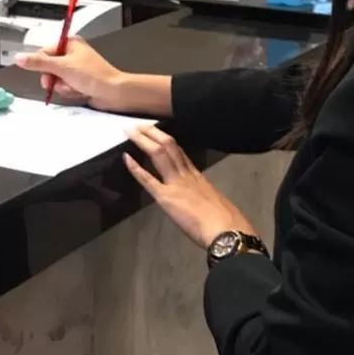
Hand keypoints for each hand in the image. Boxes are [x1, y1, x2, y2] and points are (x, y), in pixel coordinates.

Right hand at [14, 37, 122, 108]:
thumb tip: (20, 58)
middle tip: (59, 81)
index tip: (46, 73)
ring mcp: (76, 68)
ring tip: (73, 86)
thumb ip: (39, 63)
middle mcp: (72, 54)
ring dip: (62, 86)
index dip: (43, 65)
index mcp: (70, 43)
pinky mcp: (79, 81)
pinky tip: (78, 90)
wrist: (113, 92)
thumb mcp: (62, 67)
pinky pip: (64, 86)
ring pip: (56, 79)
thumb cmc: (96, 76)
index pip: (44, 52)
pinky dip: (68, 91)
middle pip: (48, 67)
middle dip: (53, 78)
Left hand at [123, 124, 256, 249]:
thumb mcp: (218, 204)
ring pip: (159, 154)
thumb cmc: (228, 223)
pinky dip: (135, 168)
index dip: (168, 142)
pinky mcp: (166, 197)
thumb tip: (206, 205)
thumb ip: (208, 200)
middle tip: (140, 124)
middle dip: (153, 133)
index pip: (181, 154)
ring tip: (131, 130)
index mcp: (199, 178)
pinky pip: (148, 179)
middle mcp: (187, 175)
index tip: (158, 134)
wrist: (227, 230)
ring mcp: (176, 183)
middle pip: (169, 146)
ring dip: (143, 140)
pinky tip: (126, 158)